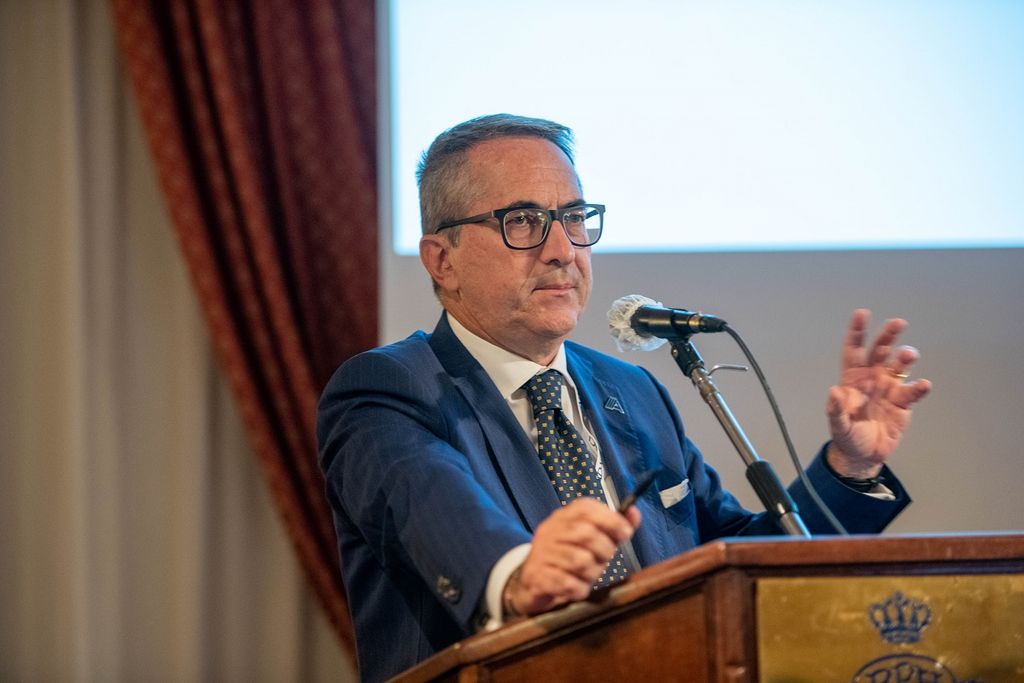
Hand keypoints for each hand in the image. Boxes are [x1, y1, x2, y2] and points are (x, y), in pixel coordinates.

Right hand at [503, 498, 639, 616]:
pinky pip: (568, 583)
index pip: (588, 509)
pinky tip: (578, 588)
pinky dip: (580, 589)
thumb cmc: (570, 556)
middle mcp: (551, 530)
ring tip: (590, 575)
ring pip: (580, 561)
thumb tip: (634, 513)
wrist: (533, 581)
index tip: (625, 533)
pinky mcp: (538, 576)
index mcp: (565, 516)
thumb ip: (614, 526)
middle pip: (587, 534)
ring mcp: (542, 553)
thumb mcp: (592, 538)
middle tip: (604, 559)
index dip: (611, 520)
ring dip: (593, 573)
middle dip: (604, 550)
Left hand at [826, 309, 931, 477]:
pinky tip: (924, 384)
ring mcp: (888, 388)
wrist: (864, 456)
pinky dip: (918, 387)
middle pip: (880, 351)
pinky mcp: (902, 403)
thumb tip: (834, 392)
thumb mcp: (838, 425)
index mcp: (852, 378)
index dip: (857, 331)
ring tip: (909, 354)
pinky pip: (912, 391)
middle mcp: (872, 378)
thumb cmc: (848, 436)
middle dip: (888, 336)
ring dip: (905, 358)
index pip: (854, 350)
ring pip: (899, 366)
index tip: (862, 313)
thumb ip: (836, 410)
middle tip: (898, 323)